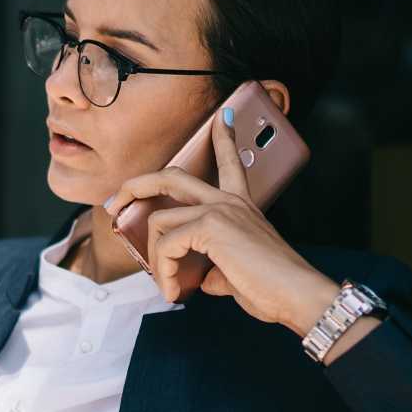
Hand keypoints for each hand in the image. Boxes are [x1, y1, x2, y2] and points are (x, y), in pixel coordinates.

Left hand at [102, 105, 340, 329]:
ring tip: (168, 285)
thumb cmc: (270, 287)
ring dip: (154, 257)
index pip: (231, 162)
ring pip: (160, 220)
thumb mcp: (233, 270)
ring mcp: (220, 210)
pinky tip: (174, 291)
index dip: (224, 137)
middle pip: (172, 176)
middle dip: (137, 185)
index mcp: (240, 206)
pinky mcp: (211, 226)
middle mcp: (230, 201)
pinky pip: (166, 245)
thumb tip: (197, 277)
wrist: (295, 295)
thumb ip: (210, 266)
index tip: (222, 116)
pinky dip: (164, 271)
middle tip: (116, 203)